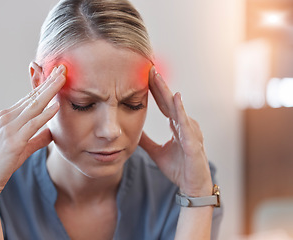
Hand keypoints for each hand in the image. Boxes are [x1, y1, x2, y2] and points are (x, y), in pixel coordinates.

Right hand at [0, 65, 65, 196]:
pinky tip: (56, 106)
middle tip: (63, 68)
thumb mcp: (21, 147)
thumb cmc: (0, 163)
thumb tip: (52, 133)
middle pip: (33, 96)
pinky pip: (32, 124)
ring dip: (50, 91)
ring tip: (62, 78)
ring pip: (34, 105)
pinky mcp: (13, 140)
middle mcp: (8, 118)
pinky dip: (45, 114)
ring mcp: (9, 128)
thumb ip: (37, 138)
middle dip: (49, 81)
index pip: (30, 97)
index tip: (57, 74)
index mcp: (9, 117)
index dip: (45, 85)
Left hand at [139, 67, 211, 196]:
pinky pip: (185, 123)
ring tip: (156, 77)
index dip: (155, 90)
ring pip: (176, 108)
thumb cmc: (179, 168)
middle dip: (159, 84)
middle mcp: (184, 124)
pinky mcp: (193, 142)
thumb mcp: (156, 152)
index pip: (164, 104)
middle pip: (169, 101)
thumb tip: (133, 132)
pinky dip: (180, 110)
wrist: (192, 186)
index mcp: (176, 125)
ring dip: (166, 91)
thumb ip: (147, 141)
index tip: (144, 76)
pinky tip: (175, 97)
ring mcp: (189, 131)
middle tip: (149, 68)